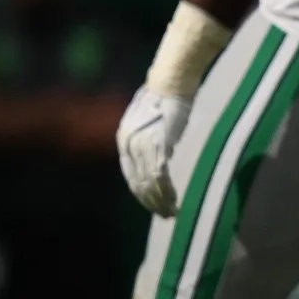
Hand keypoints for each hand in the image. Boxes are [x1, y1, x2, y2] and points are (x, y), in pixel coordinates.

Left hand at [117, 87, 191, 215]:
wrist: (169, 84)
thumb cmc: (163, 100)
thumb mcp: (147, 123)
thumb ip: (147, 142)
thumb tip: (158, 159)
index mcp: (124, 141)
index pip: (131, 176)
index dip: (142, 195)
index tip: (155, 206)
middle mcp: (129, 146)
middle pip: (139, 183)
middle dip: (152, 202)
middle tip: (166, 215)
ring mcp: (143, 145)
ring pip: (150, 182)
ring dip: (161, 200)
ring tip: (172, 211)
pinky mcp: (158, 144)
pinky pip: (160, 174)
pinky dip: (167, 189)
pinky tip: (174, 198)